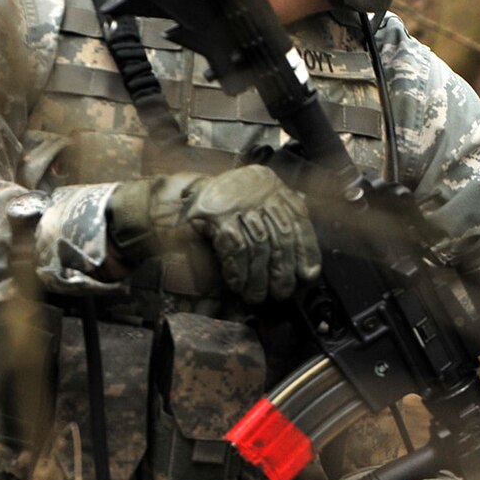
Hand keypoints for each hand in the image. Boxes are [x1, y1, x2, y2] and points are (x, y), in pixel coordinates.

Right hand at [108, 166, 320, 303]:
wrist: (170, 200)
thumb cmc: (215, 211)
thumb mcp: (249, 210)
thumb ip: (275, 223)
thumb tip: (305, 262)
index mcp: (269, 185)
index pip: (298, 219)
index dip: (307, 249)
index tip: (309, 273)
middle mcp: (256, 188)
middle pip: (281, 234)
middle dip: (283, 269)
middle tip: (281, 291)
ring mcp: (235, 200)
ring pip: (258, 244)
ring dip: (258, 276)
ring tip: (256, 294)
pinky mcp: (215, 214)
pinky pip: (235, 247)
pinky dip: (237, 270)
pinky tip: (237, 283)